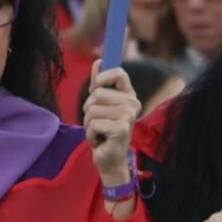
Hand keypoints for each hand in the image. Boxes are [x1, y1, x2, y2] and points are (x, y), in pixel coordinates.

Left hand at [83, 60, 140, 182]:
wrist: (110, 159)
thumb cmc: (104, 131)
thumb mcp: (100, 105)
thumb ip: (99, 84)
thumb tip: (98, 61)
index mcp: (129, 95)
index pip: (119, 73)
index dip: (103, 76)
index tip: (96, 86)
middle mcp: (132, 104)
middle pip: (97, 93)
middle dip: (89, 109)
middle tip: (97, 121)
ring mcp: (128, 116)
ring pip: (92, 109)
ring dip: (89, 123)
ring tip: (98, 131)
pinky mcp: (121, 129)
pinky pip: (93, 123)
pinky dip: (91, 134)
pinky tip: (100, 140)